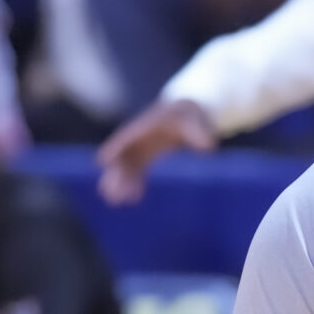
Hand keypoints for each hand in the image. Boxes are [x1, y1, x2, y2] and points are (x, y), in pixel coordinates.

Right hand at [97, 96, 216, 205]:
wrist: (190, 111)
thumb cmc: (190, 113)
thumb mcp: (195, 119)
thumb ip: (199, 132)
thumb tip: (209, 146)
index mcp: (146, 125)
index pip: (126, 137)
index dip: (115, 147)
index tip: (104, 160)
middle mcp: (139, 137)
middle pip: (122, 156)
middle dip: (116, 174)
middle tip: (111, 193)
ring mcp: (141, 147)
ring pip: (126, 167)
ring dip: (121, 183)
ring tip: (116, 202)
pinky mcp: (146, 155)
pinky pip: (136, 171)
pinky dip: (134, 184)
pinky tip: (134, 199)